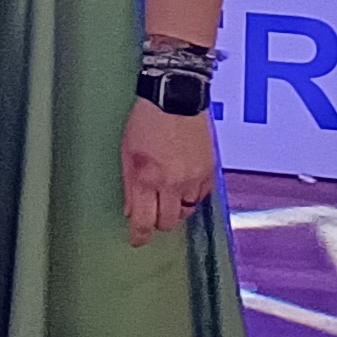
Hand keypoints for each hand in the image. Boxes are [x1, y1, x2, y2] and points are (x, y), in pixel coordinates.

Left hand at [120, 97, 215, 246]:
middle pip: (168, 223)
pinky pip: (201, 197)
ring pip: (187, 212)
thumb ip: (130, 186)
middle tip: (153, 211)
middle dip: (158, 221)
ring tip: (169, 193)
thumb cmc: (146, 120)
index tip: (137, 240)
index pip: (144, 221)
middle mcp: (172, 183)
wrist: (176, 96)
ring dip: (176, 208)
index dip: (140, 236)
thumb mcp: (127, 152)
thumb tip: (131, 211)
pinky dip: (192, 196)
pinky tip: (184, 183)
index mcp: (148, 178)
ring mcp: (193, 178)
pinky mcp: (209, 171)